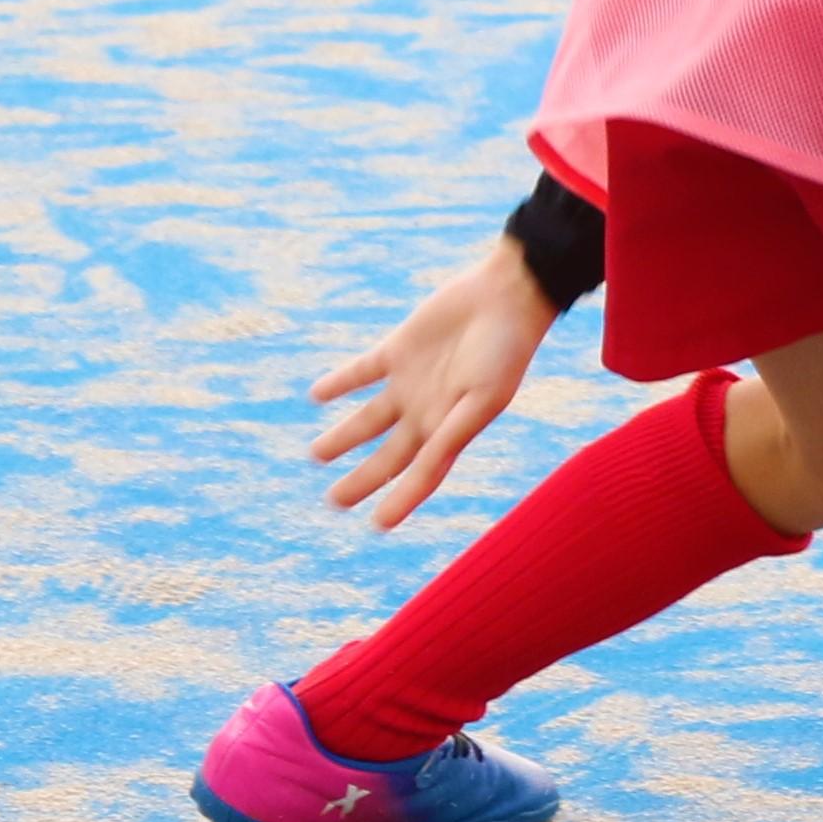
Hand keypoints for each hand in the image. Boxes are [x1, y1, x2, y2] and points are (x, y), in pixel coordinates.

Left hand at [307, 233, 558, 529]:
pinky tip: (317, 394)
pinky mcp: (399, 349)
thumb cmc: (503, 352)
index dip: (401, 501)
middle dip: (361, 480)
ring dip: (342, 437)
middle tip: (334, 503)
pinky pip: (362, 371)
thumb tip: (421, 478)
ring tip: (315, 455)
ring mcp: (411, 381)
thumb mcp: (478, 402)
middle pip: (387, 456)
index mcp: (449, 430)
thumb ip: (447, 440)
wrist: (506, 295)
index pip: (420, 476)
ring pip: (368, 418)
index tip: (377, 525)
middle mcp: (427, 411)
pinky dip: (340, 383)